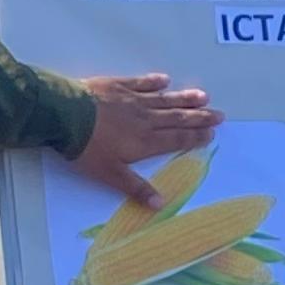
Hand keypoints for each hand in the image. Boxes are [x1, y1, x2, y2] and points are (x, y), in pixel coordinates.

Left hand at [76, 71, 220, 208]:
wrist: (65, 116)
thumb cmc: (87, 149)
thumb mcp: (110, 174)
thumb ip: (136, 188)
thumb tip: (161, 204)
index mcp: (145, 141)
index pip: (175, 139)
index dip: (194, 137)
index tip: (211, 133)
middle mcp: (144, 119)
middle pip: (176, 118)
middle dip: (198, 117)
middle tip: (219, 114)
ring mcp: (132, 100)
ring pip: (164, 99)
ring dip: (184, 98)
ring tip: (203, 96)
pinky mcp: (117, 86)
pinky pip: (141, 83)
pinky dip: (154, 82)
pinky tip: (165, 79)